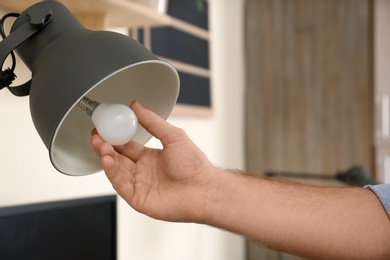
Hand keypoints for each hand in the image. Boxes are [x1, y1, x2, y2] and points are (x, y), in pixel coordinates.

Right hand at [90, 101, 215, 222]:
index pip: (126, 146)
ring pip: (116, 170)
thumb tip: (137, 106)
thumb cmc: (194, 165)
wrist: (203, 189)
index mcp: (150, 157)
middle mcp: (143, 171)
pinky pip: (120, 185)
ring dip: (106, 158)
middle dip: (105, 146)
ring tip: (101, 145)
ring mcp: (140, 185)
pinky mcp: (138, 198)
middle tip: (96, 135)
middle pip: (117, 158)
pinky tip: (108, 160)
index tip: (105, 126)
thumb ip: (153, 122)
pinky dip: (112, 172)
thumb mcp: (173, 136)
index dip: (114, 137)